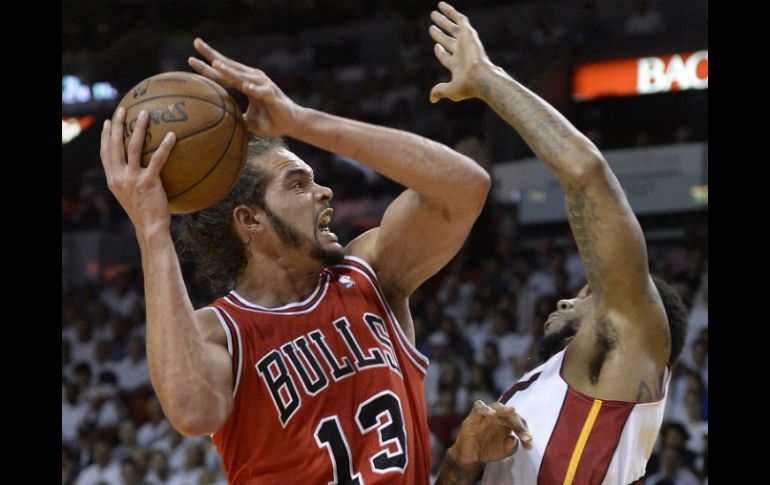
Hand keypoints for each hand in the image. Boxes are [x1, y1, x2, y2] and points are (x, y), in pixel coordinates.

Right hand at [99, 107, 175, 235]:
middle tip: (123, 109)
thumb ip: (131, 180)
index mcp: (113, 179)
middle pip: (115, 145)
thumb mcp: (131, 195)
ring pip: (133, 146)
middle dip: (118, 124)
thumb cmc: (144, 212)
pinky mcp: (148, 182)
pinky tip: (172, 135)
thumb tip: (142, 168)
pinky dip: (165, 146)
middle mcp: (119, 177)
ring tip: (145, 114)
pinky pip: (157, 159)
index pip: (105, 153)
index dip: (106, 136)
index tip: (109, 122)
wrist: (150, 228)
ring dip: (138, 127)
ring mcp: (132, 179)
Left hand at [188, 38, 302, 136]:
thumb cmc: (272, 121)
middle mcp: (253, 79)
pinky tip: (244, 86)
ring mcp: (263, 86)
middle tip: (196, 43)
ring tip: (215, 64)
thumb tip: (221, 125)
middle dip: (213, 55)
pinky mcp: (272, 95)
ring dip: (230, 70)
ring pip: (243, 76)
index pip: (223, 74)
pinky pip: (261, 92)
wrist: (294, 124)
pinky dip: (253, 89)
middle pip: (230, 66)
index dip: (207, 67)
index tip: (191, 59)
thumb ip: (236, 117)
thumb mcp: (249, 121)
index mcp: (246, 84)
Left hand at [428, 1, 493, 103]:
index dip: (440, 51)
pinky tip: (441, 5)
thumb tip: (431, 99)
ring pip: (452, 28)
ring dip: (443, 20)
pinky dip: (450, 11)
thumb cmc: (467, 86)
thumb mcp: (450, 90)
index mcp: (457, 64)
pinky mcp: (468, 33)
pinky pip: (458, 18)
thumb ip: (440, 91)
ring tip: (433, 13)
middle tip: (432, 25)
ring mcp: (465, 42)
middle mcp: (461, 52)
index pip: (446, 55)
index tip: (436, 46)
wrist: (480, 77)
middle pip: (448, 40)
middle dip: (440, 32)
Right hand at [448, 400, 532, 466]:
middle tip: (524, 437)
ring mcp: (486, 415)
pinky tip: (492, 414)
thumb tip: (514, 439)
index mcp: (507, 423)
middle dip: (518, 424)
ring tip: (511, 410)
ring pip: (496, 406)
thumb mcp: (504, 451)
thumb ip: (512, 447)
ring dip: (504, 409)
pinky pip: (478, 407)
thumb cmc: (488, 450)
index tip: (528, 444)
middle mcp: (498, 416)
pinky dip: (485, 408)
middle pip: (511, 414)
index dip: (524, 431)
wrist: (470, 457)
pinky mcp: (473, 417)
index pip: (519, 422)